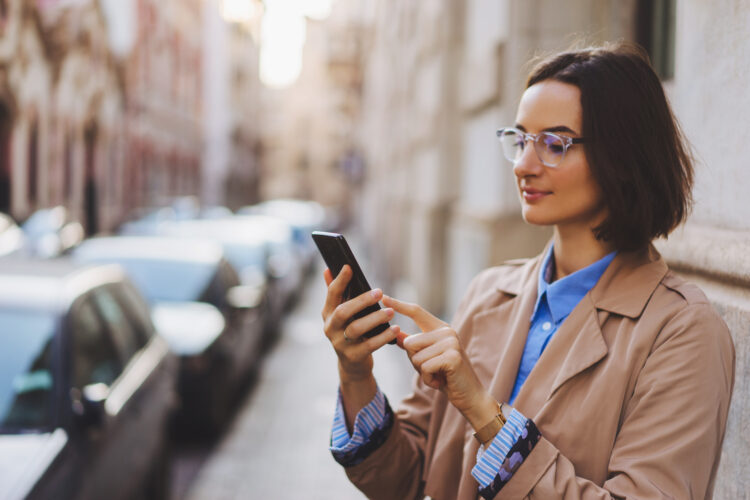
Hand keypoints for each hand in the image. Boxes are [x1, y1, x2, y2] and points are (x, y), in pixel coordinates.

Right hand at [321, 265, 399, 382]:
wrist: (352, 364)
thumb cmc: (349, 331)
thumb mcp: (340, 314)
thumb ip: (336, 293)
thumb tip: (327, 270)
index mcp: (328, 314)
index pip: (331, 294)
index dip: (339, 281)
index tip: (349, 267)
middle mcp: (330, 328)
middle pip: (343, 312)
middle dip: (362, 300)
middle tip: (380, 292)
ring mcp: (340, 344)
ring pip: (356, 329)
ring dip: (375, 318)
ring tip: (390, 312)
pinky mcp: (353, 356)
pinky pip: (370, 345)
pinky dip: (384, 336)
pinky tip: (395, 329)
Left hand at [383, 295, 497, 430]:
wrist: (469, 395)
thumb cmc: (446, 376)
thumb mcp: (427, 358)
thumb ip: (413, 345)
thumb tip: (394, 333)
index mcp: (440, 328)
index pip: (417, 311)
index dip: (399, 305)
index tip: (383, 297)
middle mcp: (447, 331)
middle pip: (409, 342)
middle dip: (414, 361)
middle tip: (432, 369)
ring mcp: (451, 342)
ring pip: (415, 356)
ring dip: (422, 372)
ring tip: (438, 375)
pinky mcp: (452, 356)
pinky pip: (424, 367)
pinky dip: (428, 379)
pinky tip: (440, 381)